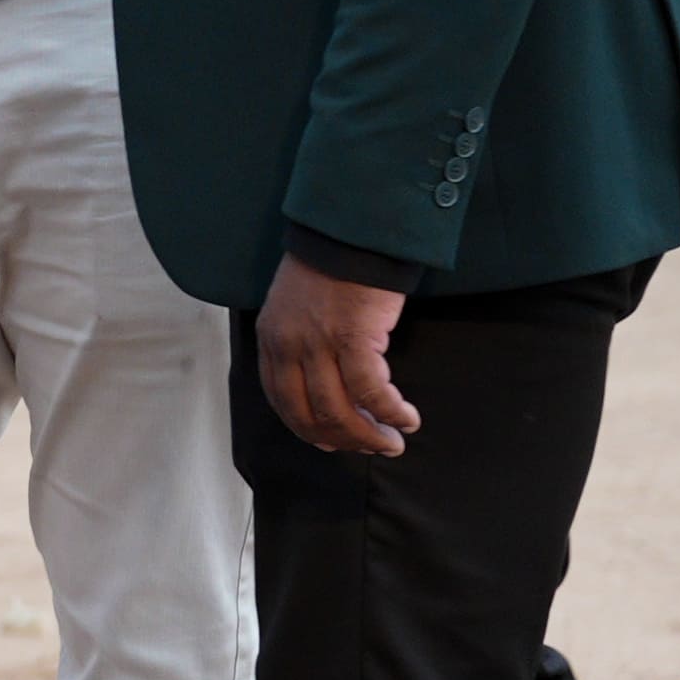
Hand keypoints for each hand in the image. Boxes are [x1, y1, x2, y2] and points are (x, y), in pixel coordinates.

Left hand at [257, 252, 416, 456]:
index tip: (330, 443)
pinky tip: (407, 419)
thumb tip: (324, 381)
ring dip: (368, 435)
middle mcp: (287, 346)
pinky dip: (390, 411)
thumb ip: (301, 341)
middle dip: (342, 440)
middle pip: (308, 414)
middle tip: (373, 447)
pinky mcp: (352, 339)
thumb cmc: (333, 267)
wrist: (352, 232)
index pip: (281, 400)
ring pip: (338, 410)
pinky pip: (370, 391)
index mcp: (271, 339)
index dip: (307, 428)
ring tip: (393, 442)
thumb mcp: (298, 307)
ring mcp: (317, 344)